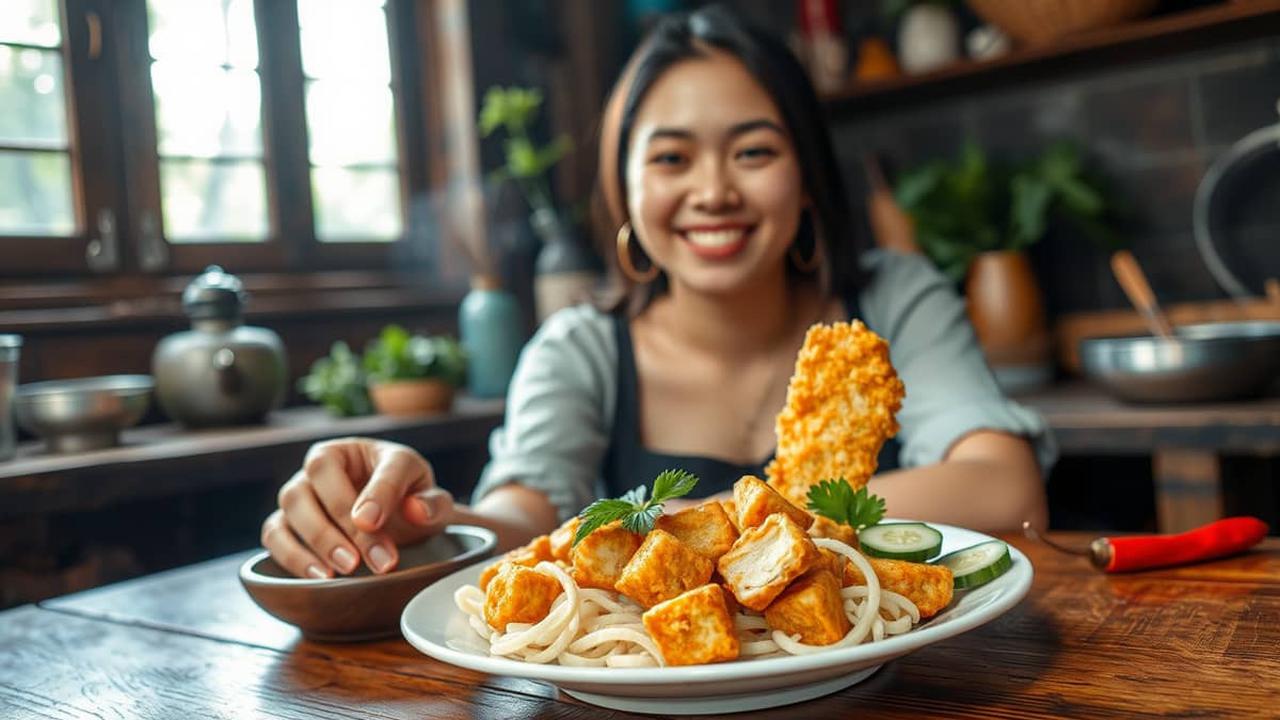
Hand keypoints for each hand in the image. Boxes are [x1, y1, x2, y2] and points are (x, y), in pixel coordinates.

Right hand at [260, 438, 454, 577]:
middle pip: (312, 483)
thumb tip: (416, 510)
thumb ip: (432, 503)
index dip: (361, 491)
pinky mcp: (286, 524)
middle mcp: (320, 466)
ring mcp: (300, 493)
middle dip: (339, 523)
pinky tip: (320, 576)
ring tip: (346, 569)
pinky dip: (291, 555)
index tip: (373, 523)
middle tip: (367, 558)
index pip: (346, 461)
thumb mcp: (431, 497)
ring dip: (316, 540)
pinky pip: (274, 535)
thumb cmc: (411, 501)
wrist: (402, 523)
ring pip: (291, 505)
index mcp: (352, 450)